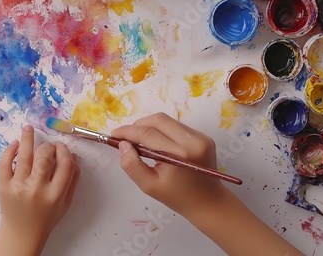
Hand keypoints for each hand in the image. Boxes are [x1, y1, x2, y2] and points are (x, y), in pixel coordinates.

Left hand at [0, 125, 79, 255]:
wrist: (22, 233)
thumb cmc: (46, 217)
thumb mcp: (65, 202)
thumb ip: (72, 179)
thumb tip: (73, 155)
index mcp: (55, 194)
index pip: (64, 164)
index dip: (64, 151)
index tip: (61, 147)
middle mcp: (37, 189)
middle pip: (44, 157)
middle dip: (48, 147)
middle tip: (48, 146)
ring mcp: (18, 187)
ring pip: (24, 156)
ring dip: (27, 138)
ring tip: (28, 128)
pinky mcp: (3, 186)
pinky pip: (5, 164)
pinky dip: (10, 151)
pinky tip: (16, 144)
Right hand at [113, 113, 303, 254]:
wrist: (208, 203)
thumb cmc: (177, 197)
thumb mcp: (149, 186)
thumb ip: (132, 165)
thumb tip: (123, 145)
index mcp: (180, 155)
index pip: (148, 134)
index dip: (128, 132)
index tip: (114, 134)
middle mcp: (193, 140)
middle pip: (158, 120)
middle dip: (138, 125)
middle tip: (126, 137)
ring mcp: (201, 136)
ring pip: (167, 120)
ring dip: (150, 126)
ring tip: (139, 140)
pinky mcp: (203, 136)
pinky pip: (176, 126)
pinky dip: (162, 130)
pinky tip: (156, 143)